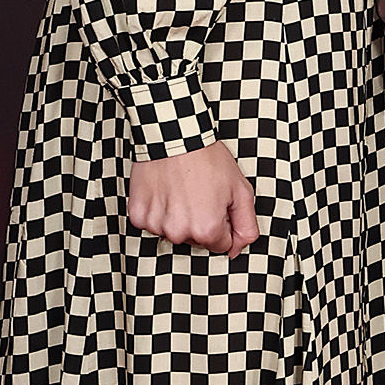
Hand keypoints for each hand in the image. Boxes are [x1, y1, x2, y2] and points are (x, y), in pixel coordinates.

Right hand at [127, 142, 258, 253]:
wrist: (176, 136)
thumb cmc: (207, 159)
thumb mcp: (241, 190)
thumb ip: (246, 225)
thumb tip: (237, 248)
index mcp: (207, 229)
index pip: (220, 245)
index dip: (222, 223)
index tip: (217, 204)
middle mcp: (179, 232)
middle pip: (195, 240)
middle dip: (200, 222)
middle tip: (199, 193)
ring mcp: (156, 224)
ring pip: (172, 232)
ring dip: (177, 217)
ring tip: (181, 190)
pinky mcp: (138, 215)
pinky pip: (151, 222)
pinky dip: (158, 210)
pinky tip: (165, 191)